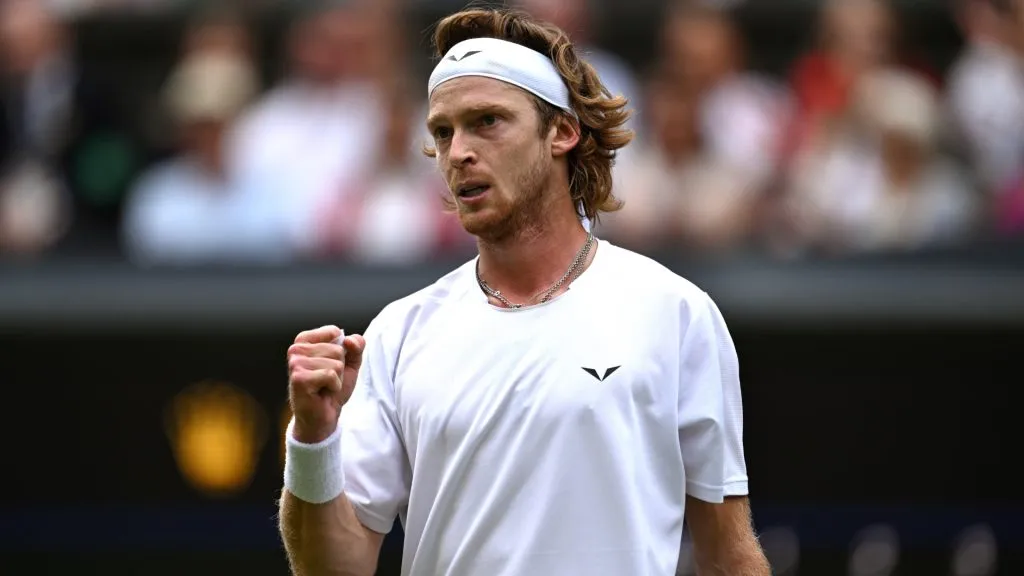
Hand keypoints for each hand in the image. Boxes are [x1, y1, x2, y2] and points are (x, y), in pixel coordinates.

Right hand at [287, 325, 365, 443]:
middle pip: (337, 349)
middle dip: (339, 368)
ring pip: (335, 363)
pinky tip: (322, 392)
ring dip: (336, 379)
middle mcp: (296, 349)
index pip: (335, 332)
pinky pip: (331, 375)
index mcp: (304, 340)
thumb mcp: (350, 363)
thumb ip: (356, 346)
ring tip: (324, 386)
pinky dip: (333, 386)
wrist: (324, 415)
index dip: (343, 352)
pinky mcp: (299, 378)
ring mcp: (295, 363)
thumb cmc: (332, 388)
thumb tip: (349, 340)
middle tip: (327, 380)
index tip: (331, 365)